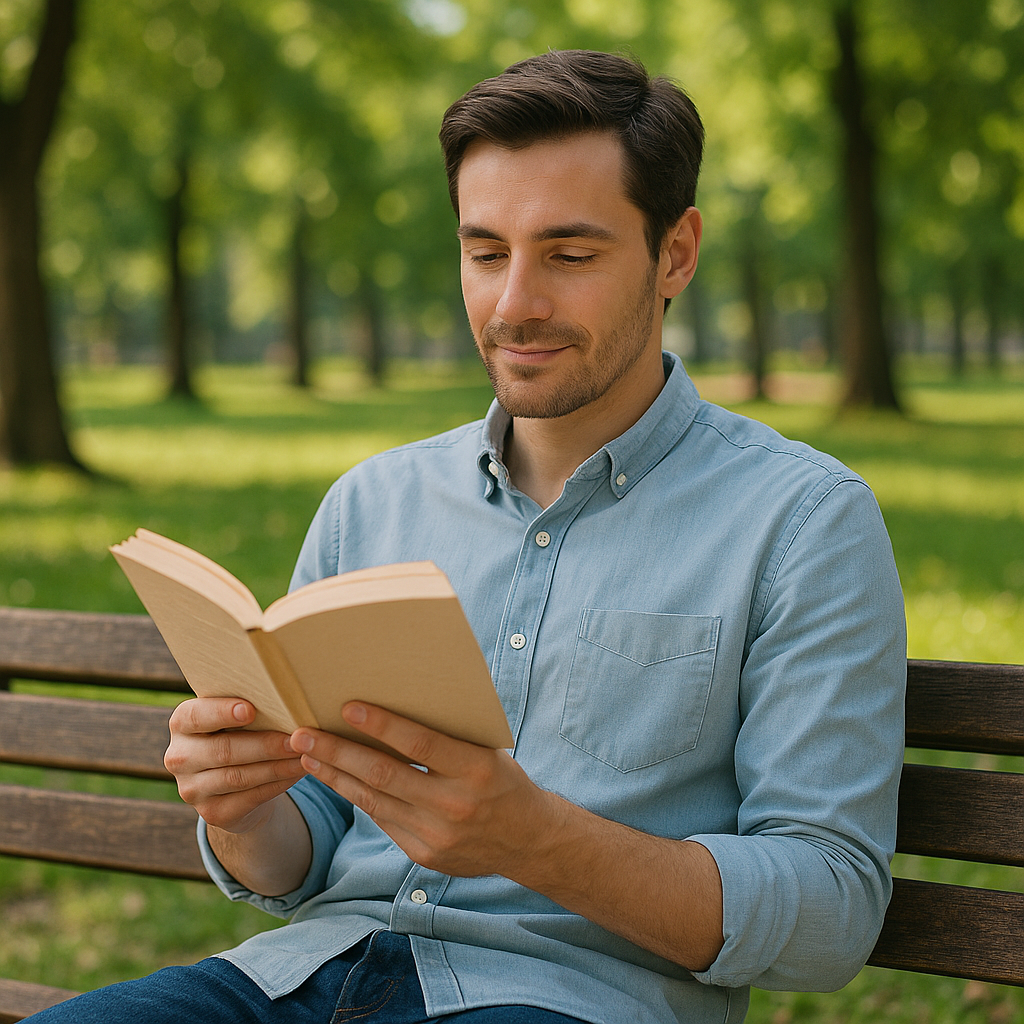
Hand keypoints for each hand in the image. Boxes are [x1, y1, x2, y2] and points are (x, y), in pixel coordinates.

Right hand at [165, 697, 306, 833]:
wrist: (234, 782)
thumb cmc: (240, 732)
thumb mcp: (235, 717)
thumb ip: (247, 706)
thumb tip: (285, 697)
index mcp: (182, 723)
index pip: (196, 716)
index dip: (221, 712)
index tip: (250, 710)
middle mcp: (179, 757)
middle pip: (224, 750)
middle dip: (265, 745)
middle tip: (296, 739)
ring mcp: (192, 789)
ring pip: (239, 777)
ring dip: (277, 766)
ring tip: (304, 756)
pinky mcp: (211, 813)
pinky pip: (249, 798)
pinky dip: (278, 784)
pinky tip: (298, 772)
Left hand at [290, 703, 561, 878]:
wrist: (528, 840)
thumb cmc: (503, 780)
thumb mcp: (487, 752)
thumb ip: (446, 738)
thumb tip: (394, 706)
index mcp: (476, 769)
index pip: (421, 744)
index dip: (382, 725)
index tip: (347, 707)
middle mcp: (454, 804)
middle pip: (384, 774)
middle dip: (337, 752)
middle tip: (302, 733)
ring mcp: (436, 834)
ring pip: (373, 799)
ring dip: (335, 775)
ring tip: (307, 754)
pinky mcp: (423, 854)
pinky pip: (381, 819)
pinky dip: (356, 796)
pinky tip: (335, 779)